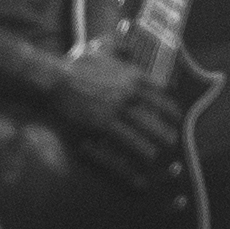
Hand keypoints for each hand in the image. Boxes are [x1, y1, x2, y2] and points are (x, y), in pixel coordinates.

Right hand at [49, 45, 188, 184]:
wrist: (52, 80)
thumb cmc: (76, 65)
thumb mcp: (102, 49)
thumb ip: (119, 47)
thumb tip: (129, 47)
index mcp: (132, 79)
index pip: (161, 98)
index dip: (171, 111)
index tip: (177, 118)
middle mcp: (127, 99)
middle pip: (154, 122)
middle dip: (166, 134)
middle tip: (173, 143)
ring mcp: (112, 118)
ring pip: (139, 140)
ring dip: (150, 152)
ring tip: (157, 159)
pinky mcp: (97, 134)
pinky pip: (118, 155)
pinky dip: (130, 171)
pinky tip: (139, 181)